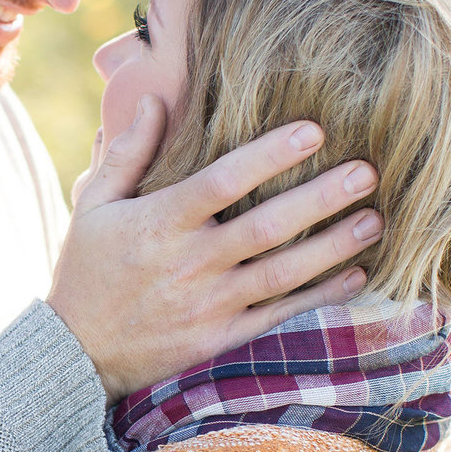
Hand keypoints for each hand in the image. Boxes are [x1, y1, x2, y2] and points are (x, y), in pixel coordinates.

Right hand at [49, 101, 381, 402]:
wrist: (75, 353)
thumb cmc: (86, 270)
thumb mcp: (94, 205)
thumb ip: (128, 152)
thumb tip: (158, 98)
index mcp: (159, 222)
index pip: (222, 182)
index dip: (269, 156)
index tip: (313, 130)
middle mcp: (189, 263)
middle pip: (265, 226)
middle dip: (320, 198)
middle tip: (368, 172)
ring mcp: (208, 304)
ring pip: (282, 273)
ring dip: (333, 247)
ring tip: (375, 220)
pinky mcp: (220, 338)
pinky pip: (278, 315)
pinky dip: (320, 296)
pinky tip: (356, 275)